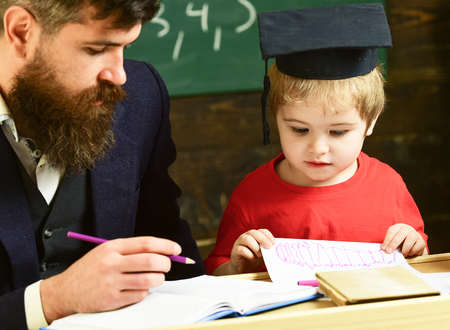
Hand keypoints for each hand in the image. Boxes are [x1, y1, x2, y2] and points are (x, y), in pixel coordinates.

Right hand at [40, 236, 180, 322]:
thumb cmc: (91, 269)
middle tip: (167, 265)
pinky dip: (145, 292)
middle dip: (166, 263)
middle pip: (151, 261)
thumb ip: (131, 251)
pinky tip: (138, 289)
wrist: (65, 290)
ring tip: (156, 278)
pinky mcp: (111, 300)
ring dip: (158, 279)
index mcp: (113, 247)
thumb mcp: (106, 252)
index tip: (176, 249)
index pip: (146, 243)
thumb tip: (162, 252)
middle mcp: (112, 263)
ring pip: (148, 280)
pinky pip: (140, 295)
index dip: (166, 246)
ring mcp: (111, 282)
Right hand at [213, 229, 275, 274]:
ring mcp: (239, 242)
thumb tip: (277, 249)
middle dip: (262, 239)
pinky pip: (242, 249)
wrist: (243, 269)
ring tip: (260, 254)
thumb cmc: (255, 259)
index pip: (262, 231)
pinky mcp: (235, 250)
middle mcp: (246, 236)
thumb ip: (268, 250)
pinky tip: (254, 259)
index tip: (274, 243)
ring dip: (255, 246)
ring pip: (246, 239)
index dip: (268, 235)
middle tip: (268, 246)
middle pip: (254, 232)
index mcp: (255, 235)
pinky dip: (249, 254)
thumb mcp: (263, 254)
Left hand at [381, 223, 426, 256]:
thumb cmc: (401, 242)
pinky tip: (409, 254)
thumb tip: (384, 250)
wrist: (414, 244)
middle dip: (394, 243)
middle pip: (400, 234)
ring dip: (405, 248)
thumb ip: (390, 244)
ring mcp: (415, 234)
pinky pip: (417, 245)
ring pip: (411, 238)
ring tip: (402, 254)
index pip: (392, 231)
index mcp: (398, 227)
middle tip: (389, 251)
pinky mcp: (422, 241)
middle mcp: (407, 228)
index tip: (383, 248)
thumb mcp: (394, 241)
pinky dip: (412, 251)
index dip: (387, 240)